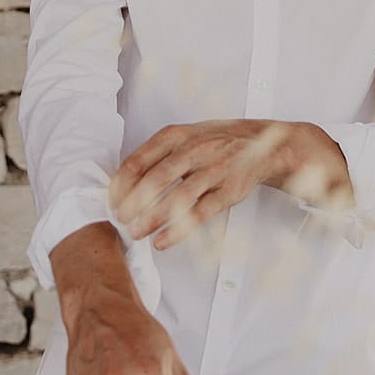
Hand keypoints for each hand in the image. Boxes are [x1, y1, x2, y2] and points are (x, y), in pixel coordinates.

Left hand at [108, 118, 292, 249]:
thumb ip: (156, 155)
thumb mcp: (184, 137)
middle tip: (120, 219)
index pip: (139, 159)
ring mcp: (214, 169)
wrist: (263, 143)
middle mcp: (195, 149)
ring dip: (152, 218)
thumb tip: (122, 183)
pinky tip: (163, 240)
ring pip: (178, 197)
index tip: (111, 201)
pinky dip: (179, 230)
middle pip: (155, 179)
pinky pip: (201, 213)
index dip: (121, 184)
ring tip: (136, 233)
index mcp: (177, 135)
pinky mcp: (229, 190)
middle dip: (133, 203)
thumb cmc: (216, 141)